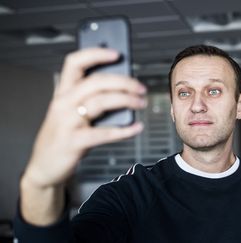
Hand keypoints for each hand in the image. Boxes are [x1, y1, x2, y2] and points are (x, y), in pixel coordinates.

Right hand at [22, 48, 146, 188]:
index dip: (95, 54)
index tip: (116, 54)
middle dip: (123, 81)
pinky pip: (103, 133)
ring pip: (101, 102)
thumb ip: (91, 100)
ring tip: (141, 103)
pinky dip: (124, 130)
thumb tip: (123, 89)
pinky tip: (136, 128)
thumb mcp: (72, 113)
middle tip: (141, 87)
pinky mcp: (73, 142)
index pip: (75, 63)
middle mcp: (63, 103)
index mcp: (63, 92)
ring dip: (126, 100)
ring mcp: (66, 122)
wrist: (43, 168)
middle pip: (96, 82)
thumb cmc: (63, 137)